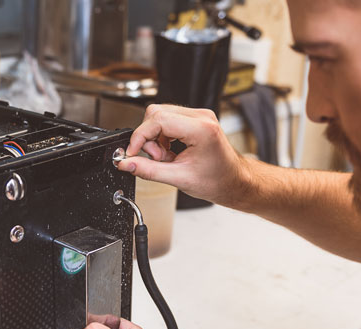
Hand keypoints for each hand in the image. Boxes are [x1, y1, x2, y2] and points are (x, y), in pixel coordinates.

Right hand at [119, 104, 252, 207]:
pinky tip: (170, 152)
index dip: (140, 136)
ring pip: (160, 115)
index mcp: (201, 129)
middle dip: (148, 137)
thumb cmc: (217, 181)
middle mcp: (201, 117)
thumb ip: (148, 170)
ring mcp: (199, 116)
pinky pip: (168, 119)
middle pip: (156, 113)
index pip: (158, 120)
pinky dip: (162, 136)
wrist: (234, 181)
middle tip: (156, 158)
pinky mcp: (195, 119)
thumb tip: (126, 163)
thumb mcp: (179, 179)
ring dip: (155, 138)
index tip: (133, 152)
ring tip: (166, 157)